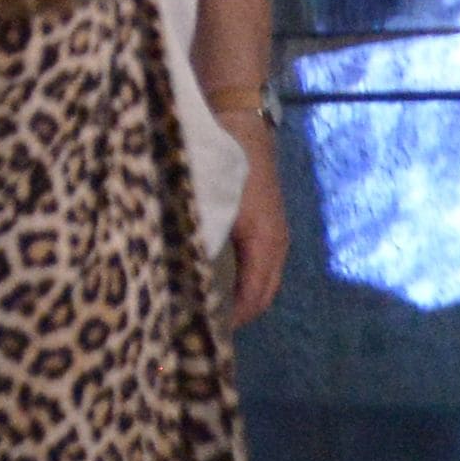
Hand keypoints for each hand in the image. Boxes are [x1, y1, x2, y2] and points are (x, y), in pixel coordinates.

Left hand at [215, 116, 287, 330]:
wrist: (243, 126)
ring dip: (242, 301)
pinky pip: (260, 267)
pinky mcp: (268, 227)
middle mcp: (276, 244)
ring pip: (263, 281)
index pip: (254, 296)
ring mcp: (275, 236)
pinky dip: (245, 284)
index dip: (232, 318)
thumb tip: (184, 274)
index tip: (205, 333)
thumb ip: (200, 238)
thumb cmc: (224, 164)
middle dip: (238, 316)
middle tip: (204, 331)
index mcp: (264, 242)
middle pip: (262, 294)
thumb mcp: (210, 203)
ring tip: (209, 314)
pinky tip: (219, 287)